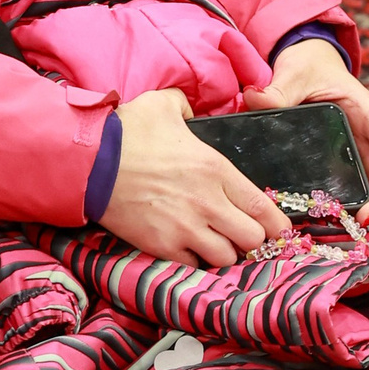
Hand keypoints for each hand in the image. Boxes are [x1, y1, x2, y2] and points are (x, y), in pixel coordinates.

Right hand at [100, 86, 289, 270]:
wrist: (89, 162)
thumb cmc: (127, 131)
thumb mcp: (164, 104)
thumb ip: (187, 106)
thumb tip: (191, 109)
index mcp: (215, 169)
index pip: (261, 206)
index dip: (276, 223)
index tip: (279, 230)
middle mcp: (208, 203)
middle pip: (251, 238)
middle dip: (249, 238)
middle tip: (239, 233)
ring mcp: (185, 228)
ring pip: (225, 258)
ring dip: (223, 252)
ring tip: (214, 243)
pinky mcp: (161, 246)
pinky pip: (193, 265)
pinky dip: (194, 260)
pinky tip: (188, 248)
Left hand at [241, 36, 368, 228]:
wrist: (304, 60)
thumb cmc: (308, 64)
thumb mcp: (294, 73)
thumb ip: (278, 89)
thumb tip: (256, 98)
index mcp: (363, 111)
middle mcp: (364, 133)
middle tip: (363, 221)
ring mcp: (352, 147)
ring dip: (366, 204)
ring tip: (348, 225)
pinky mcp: (337, 156)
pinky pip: (348, 182)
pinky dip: (345, 201)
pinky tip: (327, 217)